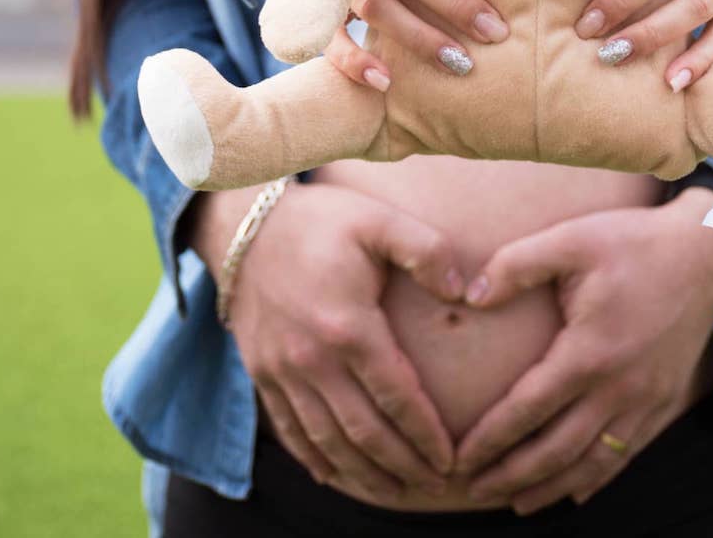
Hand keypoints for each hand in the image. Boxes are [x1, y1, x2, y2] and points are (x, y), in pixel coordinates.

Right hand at [187, 182, 462, 496]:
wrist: (246, 224)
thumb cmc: (323, 220)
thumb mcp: (379, 219)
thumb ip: (428, 251)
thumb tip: (466, 291)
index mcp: (348, 325)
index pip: (396, 396)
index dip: (426, 434)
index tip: (453, 459)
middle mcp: (312, 359)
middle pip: (364, 432)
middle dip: (404, 466)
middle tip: (437, 485)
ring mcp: (282, 371)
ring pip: (327, 442)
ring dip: (364, 475)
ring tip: (397, 492)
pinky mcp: (261, 374)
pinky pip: (289, 431)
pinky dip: (316, 460)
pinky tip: (337, 477)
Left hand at [454, 193, 712, 514]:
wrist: (706, 252)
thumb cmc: (633, 241)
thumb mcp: (570, 239)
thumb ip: (515, 265)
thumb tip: (471, 297)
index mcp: (589, 352)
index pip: (528, 410)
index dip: (490, 439)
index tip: (460, 458)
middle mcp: (619, 388)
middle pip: (556, 450)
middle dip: (512, 476)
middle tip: (475, 490)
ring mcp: (647, 400)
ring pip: (593, 462)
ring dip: (552, 487)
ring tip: (518, 502)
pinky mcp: (666, 401)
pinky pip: (628, 452)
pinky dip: (598, 478)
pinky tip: (577, 490)